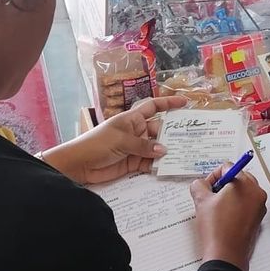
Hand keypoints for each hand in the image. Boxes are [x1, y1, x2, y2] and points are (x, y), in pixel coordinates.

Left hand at [41, 96, 185, 184]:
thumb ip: (143, 146)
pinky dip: (158, 165)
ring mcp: (136, 148)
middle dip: (173, 133)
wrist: (78, 165)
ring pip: (157, 148)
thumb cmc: (97, 143)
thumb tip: (164, 151)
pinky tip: (168, 167)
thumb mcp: (121, 140)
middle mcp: (137, 131)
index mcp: (133, 119)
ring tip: (184, 154)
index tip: (185, 103)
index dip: (169, 103)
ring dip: (167, 151)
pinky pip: (150, 162)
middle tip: (190, 138)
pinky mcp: (133, 163)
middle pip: (160, 130)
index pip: (154, 107)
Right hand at [190, 164, 266, 270]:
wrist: (226, 255)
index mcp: (244, 183)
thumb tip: (201, 184)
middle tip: (211, 197)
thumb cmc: (217, 229)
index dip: (213, 176)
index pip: (228, 166)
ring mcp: (259, 205)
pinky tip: (225, 217)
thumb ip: (199, 185)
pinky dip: (237, 205)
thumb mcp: (201, 201)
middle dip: (223, 185)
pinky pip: (247, 203)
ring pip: (243, 190)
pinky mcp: (259, 217)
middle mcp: (256, 192)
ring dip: (230, 195)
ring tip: (217, 209)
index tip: (207, 187)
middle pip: (238, 177)